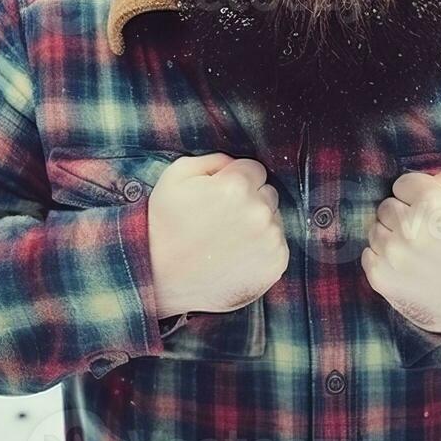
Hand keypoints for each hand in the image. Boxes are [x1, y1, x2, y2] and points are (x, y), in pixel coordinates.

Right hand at [147, 153, 288, 316]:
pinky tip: (237, 256)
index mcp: (236, 185)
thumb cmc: (166, 226)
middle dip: (250, 200)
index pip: (255, 169)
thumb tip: (235, 162)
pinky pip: (278, 244)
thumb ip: (212, 159)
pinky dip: (262, 249)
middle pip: (268, 193)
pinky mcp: (277, 263)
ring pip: (274, 219)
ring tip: (227, 240)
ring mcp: (270, 239)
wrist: (163, 282)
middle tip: (222, 219)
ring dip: (257, 225)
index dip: (237, 180)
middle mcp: (259, 211)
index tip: (220, 196)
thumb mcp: (175, 177)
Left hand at [361, 169, 440, 340]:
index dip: (420, 196)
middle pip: (387, 206)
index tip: (435, 212)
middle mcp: (408, 227)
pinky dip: (383, 258)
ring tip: (421, 251)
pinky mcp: (381, 279)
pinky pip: (368, 255)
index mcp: (432, 202)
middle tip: (430, 234)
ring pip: (376, 229)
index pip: (403, 184)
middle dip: (405, 215)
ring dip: (393, 236)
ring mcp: (392, 255)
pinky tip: (409, 266)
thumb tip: (426, 179)